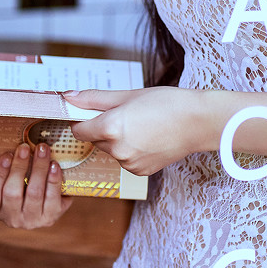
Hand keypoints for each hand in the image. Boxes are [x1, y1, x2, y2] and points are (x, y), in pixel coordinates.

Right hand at [0, 142, 72, 228]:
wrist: (42, 209)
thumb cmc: (19, 189)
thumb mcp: (4, 183)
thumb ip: (4, 170)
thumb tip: (14, 146)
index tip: (7, 154)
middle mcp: (11, 219)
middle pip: (12, 193)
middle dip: (19, 166)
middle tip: (25, 147)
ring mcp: (31, 221)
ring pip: (34, 193)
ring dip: (39, 168)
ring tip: (42, 150)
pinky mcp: (50, 217)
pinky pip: (52, 198)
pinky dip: (54, 179)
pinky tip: (54, 165)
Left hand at [65, 87, 213, 175]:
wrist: (198, 122)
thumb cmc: (166, 103)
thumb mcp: (128, 95)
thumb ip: (94, 99)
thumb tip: (68, 97)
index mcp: (110, 127)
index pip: (79, 130)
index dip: (82, 120)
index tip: (90, 113)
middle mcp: (117, 149)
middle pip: (95, 140)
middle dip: (103, 129)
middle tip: (126, 115)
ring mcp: (129, 163)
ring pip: (111, 151)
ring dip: (118, 141)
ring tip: (142, 126)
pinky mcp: (140, 172)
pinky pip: (125, 160)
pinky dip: (131, 151)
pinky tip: (148, 140)